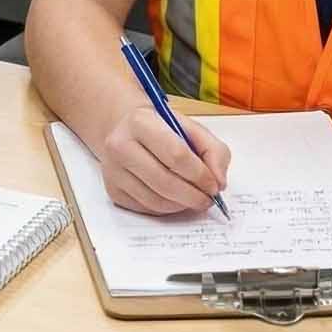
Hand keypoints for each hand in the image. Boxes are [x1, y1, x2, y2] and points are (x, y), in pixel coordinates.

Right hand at [97, 106, 232, 216]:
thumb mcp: (191, 128)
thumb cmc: (162, 129)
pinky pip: (146, 209)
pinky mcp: (112, 190)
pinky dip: (167, 209)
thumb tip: (218, 182)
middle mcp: (120, 145)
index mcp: (140, 122)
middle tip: (208, 200)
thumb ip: (214, 151)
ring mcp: (113, 170)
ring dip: (182, 205)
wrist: (127, 131)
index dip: (200, 175)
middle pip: (165, 182)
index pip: (176, 155)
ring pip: (155, 200)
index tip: (214, 185)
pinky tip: (175, 199)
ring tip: (194, 199)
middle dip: (193, 196)